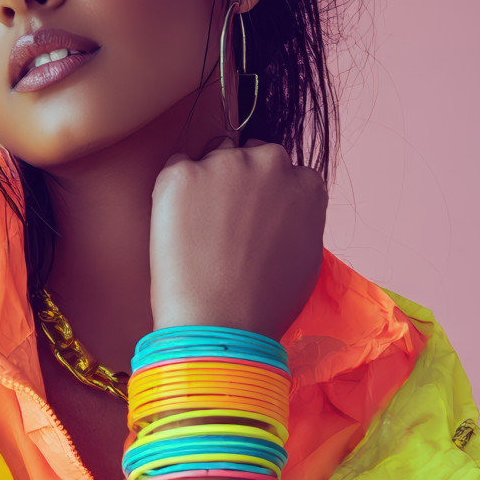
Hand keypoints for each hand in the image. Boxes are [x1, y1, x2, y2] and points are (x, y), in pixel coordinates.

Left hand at [149, 136, 326, 338]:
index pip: (283, 170)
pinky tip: (178, 229)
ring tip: (199, 230)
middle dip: (238, 180)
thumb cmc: (264, 304)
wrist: (219, 324)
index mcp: (306, 182)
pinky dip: (173, 193)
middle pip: (250, 155)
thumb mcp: (306, 256)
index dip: (264, 195)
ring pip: (212, 156)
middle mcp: (270, 162)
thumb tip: (282, 208)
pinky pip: (175, 169)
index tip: (252, 219)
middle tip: (222, 224)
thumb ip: (298, 217)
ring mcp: (225, 164)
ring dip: (206, 181)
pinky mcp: (182, 173)